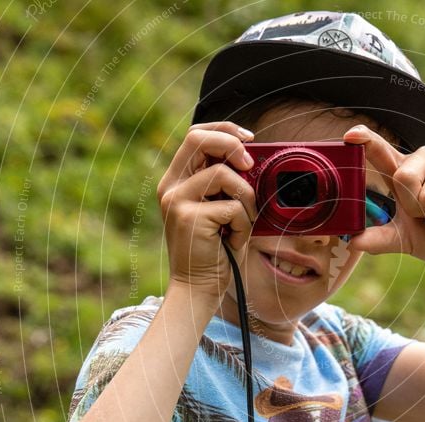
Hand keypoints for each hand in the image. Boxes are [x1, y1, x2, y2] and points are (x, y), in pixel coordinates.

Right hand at [157, 122, 256, 295]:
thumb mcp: (222, 209)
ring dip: (247, 199)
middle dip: (233, 145)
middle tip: (251, 165)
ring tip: (242, 224)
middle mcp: (171, 186)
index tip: (250, 140)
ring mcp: (176, 201)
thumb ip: (228, 184)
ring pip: (224, 174)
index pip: (196, 135)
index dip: (225, 130)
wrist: (199, 288)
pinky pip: (233, 206)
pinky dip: (243, 225)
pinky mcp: (188, 217)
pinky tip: (233, 241)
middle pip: (199, 138)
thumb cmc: (217, 251)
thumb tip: (253, 158)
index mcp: (178, 180)